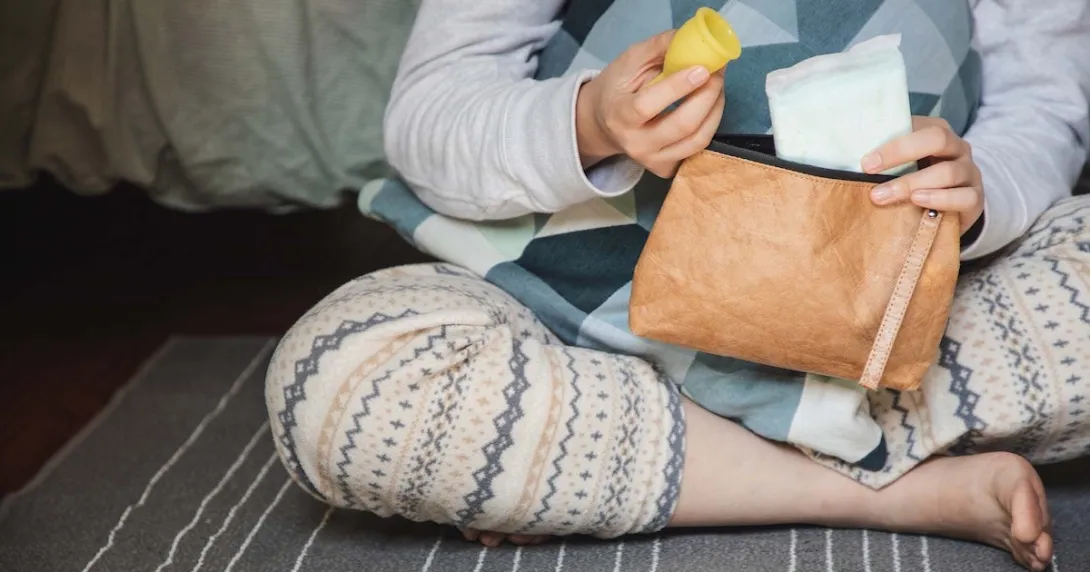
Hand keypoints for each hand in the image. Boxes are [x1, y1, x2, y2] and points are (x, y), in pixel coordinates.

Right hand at [575, 30, 725, 177]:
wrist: (601, 124)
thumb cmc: (617, 88)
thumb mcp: (629, 62)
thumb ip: (659, 48)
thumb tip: (693, 39)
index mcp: (619, 116)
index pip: (647, 106)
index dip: (677, 88)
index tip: (702, 69)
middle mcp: (636, 144)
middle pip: (682, 126)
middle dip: (708, 96)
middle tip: (717, 73)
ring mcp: (652, 160)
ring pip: (697, 140)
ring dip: (716, 110)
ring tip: (717, 87)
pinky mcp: (666, 167)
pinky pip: (698, 149)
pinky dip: (710, 125)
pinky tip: (709, 107)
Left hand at [863, 116, 983, 232]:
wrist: (951, 208)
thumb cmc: (918, 180)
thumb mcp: (902, 165)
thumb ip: (882, 158)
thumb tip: (840, 158)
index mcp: (937, 132)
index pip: (917, 126)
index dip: (891, 143)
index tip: (863, 161)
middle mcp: (957, 148)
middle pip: (938, 139)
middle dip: (901, 153)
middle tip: (869, 172)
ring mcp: (969, 172)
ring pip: (948, 172)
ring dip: (911, 183)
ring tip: (883, 196)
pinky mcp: (975, 198)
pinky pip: (964, 197)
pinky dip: (939, 199)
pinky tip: (918, 202)